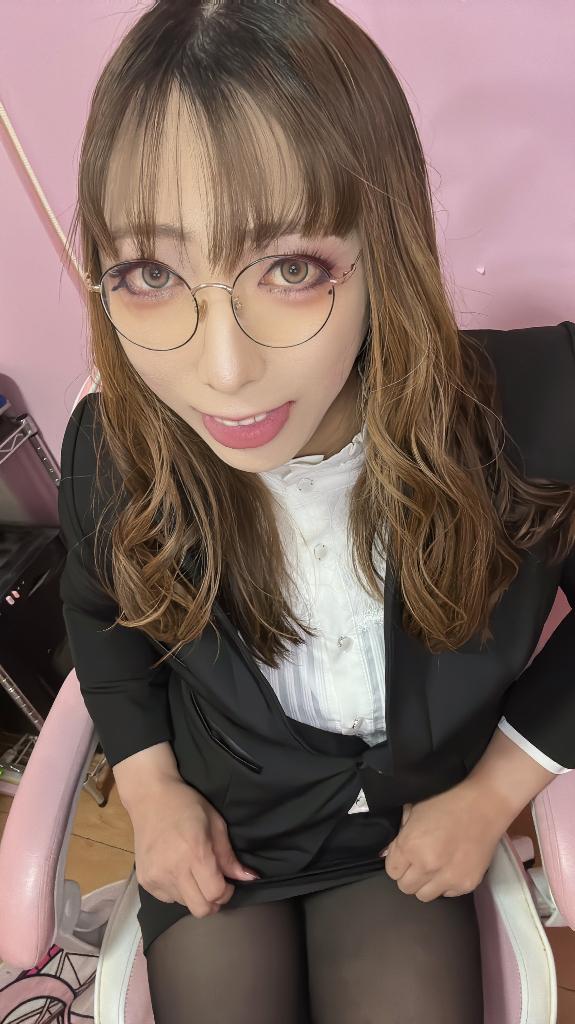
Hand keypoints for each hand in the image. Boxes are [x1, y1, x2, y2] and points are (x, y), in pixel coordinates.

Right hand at [130, 777, 259, 917]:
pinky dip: (177, 890)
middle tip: (214, 884)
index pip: (215, 894)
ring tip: (192, 871)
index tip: (228, 883)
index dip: (227, 892)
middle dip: (213, 901)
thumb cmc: (186, 805)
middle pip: (200, 909)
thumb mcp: (215, 823)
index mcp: (195, 853)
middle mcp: (174, 869)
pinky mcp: (145, 881)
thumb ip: (229, 856)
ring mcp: (156, 877)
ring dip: (194, 894)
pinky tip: (176, 870)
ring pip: (185, 905)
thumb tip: (249, 878)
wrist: (149, 797)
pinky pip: (168, 899)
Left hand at [380, 778, 507, 901]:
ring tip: (434, 867)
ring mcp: (448, 878)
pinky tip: (451, 867)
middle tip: (419, 862)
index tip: (406, 856)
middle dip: (409, 875)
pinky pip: (447, 894)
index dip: (397, 862)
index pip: (392, 871)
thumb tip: (388, 853)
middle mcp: (427, 867)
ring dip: (426, 884)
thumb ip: (399, 836)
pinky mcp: (466, 885)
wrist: (483, 807)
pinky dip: (446, 884)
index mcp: (410, 846)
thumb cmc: (446, 804)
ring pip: (424, 896)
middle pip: (405, 888)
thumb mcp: (414, 812)